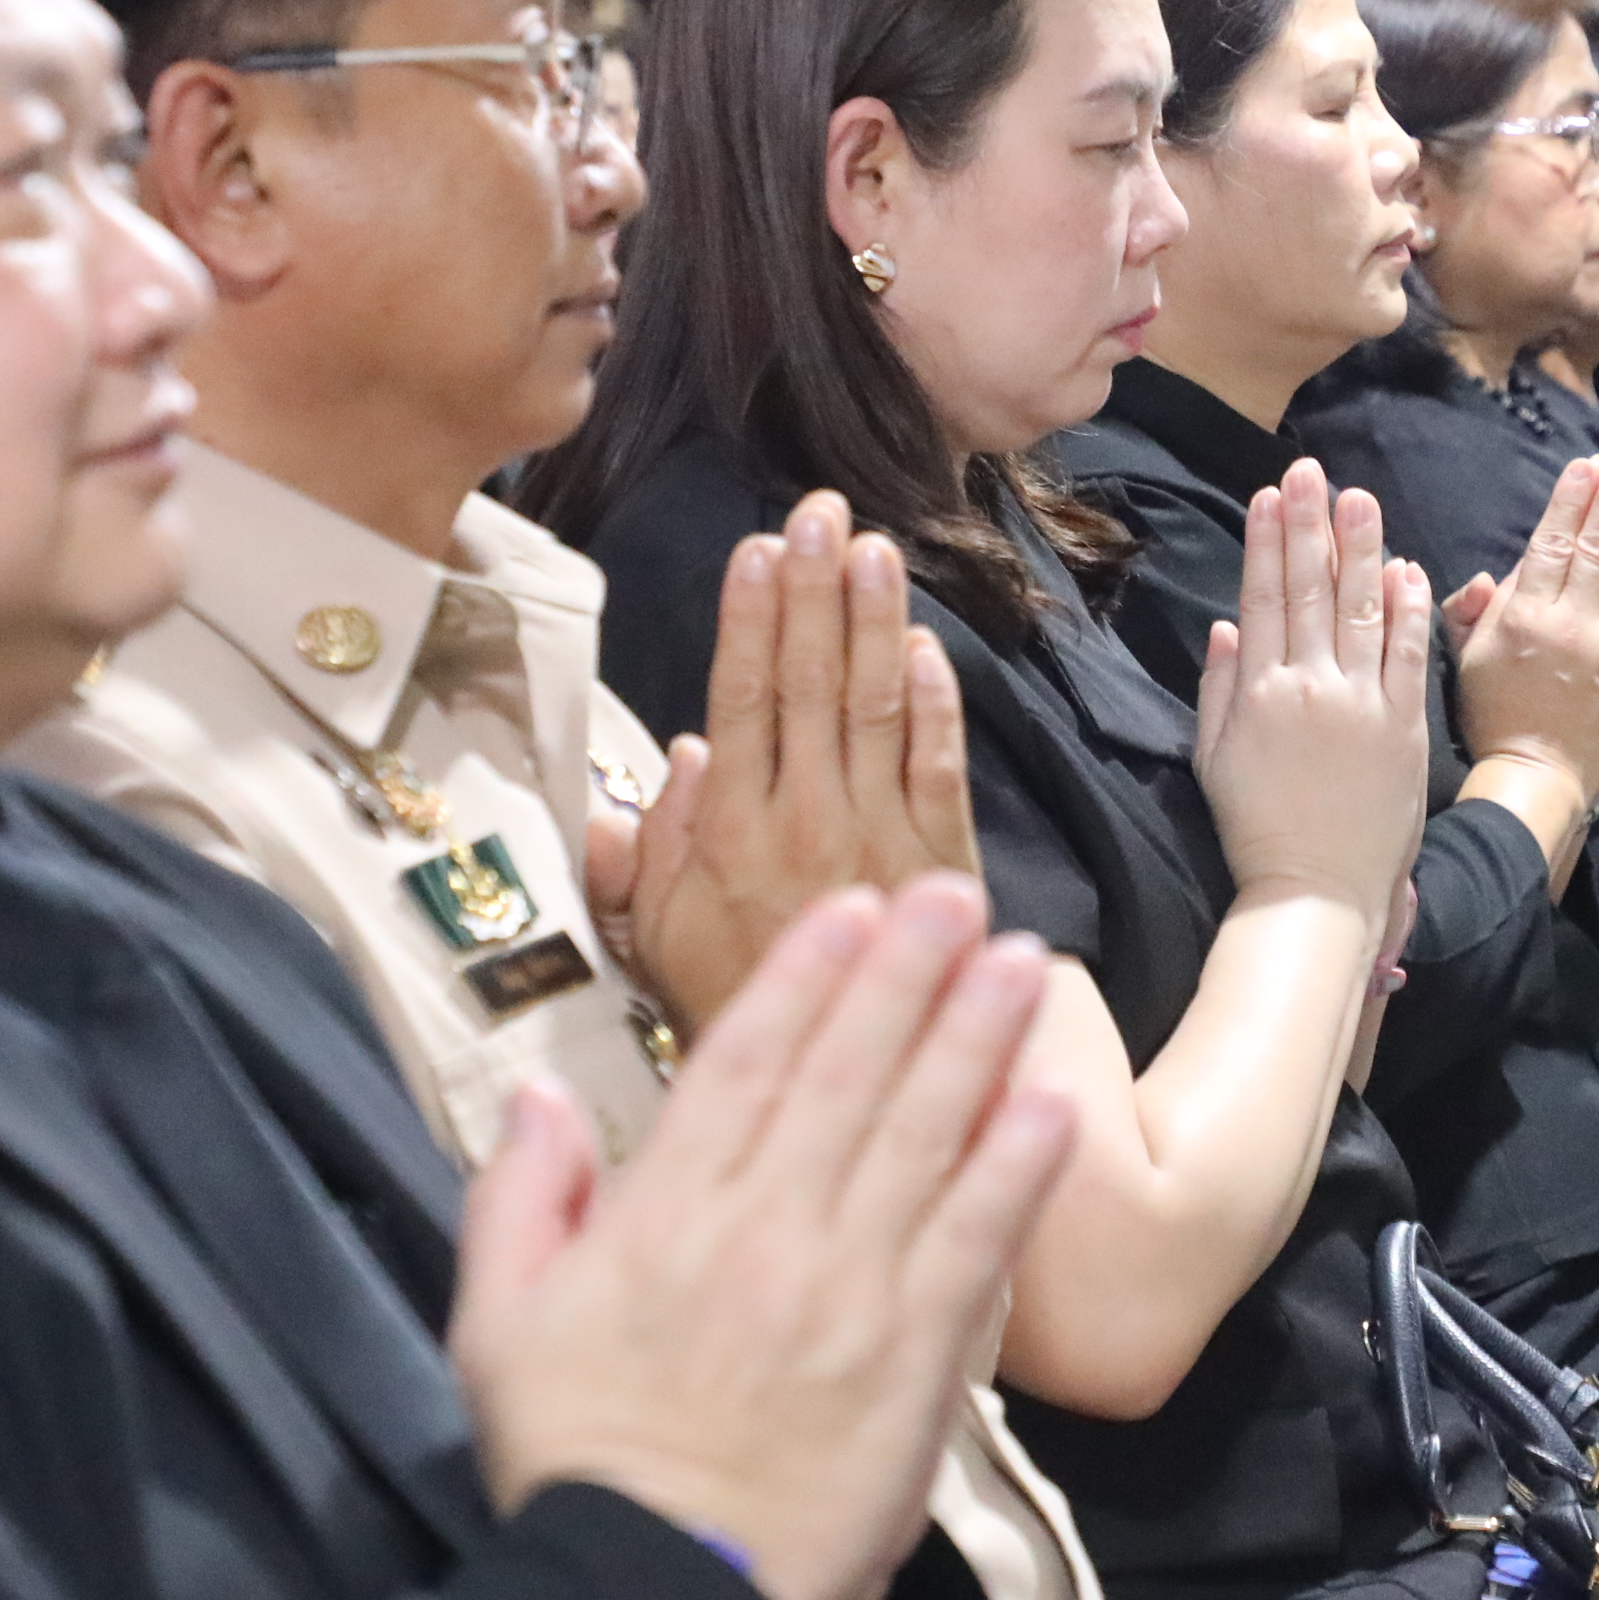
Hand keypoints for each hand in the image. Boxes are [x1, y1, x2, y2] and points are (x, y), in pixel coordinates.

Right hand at [448, 877, 1069, 1599]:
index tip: (852, 908)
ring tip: (1021, 962)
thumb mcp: (497, 1327)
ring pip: (920, 1138)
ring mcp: (848, 1290)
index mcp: (664, 1215)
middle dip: (908, 976)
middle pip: (848, 1077)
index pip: (742, 1066)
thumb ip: (518, 1201)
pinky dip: (1013, 1172)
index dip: (805, 978)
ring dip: (975, 1043)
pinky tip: (1050, 1107)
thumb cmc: (573, 1463)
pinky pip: (973, 1245)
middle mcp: (764, 1230)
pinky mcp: (916, 1360)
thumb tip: (539, 1096)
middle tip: (957, 894)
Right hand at [603, 492, 979, 1032]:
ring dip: (874, 621)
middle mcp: (805, 825)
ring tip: (872, 547)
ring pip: (877, 709)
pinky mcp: (944, 861)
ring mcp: (881, 839)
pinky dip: (936, 704)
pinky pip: (940, 766)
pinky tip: (926, 644)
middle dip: (813, 592)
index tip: (756, 550)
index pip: (742, 703)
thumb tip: (681, 754)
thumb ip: (654, 851)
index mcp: (727, 838)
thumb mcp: (656, 943)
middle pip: (811, 687)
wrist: (842, 1087)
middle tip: (818, 512)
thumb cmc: (734, 1006)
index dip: (751, 622)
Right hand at [1192, 461, 1434, 938]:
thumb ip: (1219, 689)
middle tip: (1311, 471)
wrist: (1317, 890)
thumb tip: (1227, 626)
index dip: (1266, 541)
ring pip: (1361, 608)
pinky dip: (1408, 608)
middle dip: (1309, 523)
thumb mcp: (1215, 760)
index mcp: (1258, 692)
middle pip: (1309, 589)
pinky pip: (1408, 654)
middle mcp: (1310, 686)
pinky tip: (1405, 566)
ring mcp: (1361, 702)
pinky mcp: (1403, 725)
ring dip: (1360, 547)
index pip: (1263, 597)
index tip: (1270, 496)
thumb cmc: (1258, 829)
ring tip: (1359, 496)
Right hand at [1445, 451, 1598, 807]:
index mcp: (1525, 617)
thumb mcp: (1469, 659)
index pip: (1552, 544)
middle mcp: (1571, 624)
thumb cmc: (1494, 716)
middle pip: (1598, 548)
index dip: (1572, 500)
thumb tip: (1489, 574)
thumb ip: (1474, 611)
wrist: (1536, 777)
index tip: (1589, 464)